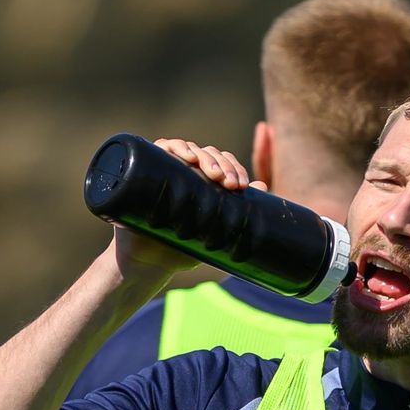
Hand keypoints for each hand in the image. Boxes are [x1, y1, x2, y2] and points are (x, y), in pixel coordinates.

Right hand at [103, 138, 252, 291]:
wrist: (150, 263)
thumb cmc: (183, 247)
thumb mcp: (215, 231)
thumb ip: (237, 211)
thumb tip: (263, 186)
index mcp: (202, 180)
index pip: (222, 163)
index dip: (234, 169)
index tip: (241, 186)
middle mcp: (185, 170)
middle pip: (208, 154)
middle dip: (222, 165)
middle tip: (230, 184)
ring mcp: (165, 167)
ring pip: (188, 148)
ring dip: (202, 155)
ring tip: (212, 173)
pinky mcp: (147, 169)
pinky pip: (160, 148)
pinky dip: (173, 147)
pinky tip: (186, 154)